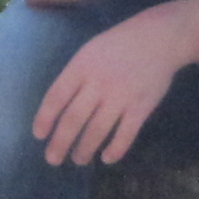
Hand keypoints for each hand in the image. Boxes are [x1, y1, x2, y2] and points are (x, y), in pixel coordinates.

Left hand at [31, 9, 185, 165]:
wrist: (159, 38)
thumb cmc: (119, 45)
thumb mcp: (90, 51)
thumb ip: (75, 77)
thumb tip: (58, 109)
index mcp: (82, 66)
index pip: (56, 97)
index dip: (45, 119)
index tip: (39, 136)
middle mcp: (99, 83)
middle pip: (73, 119)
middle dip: (60, 143)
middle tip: (53, 159)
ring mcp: (121, 96)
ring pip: (97, 131)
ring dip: (84, 150)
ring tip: (78, 160)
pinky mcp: (141, 107)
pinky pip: (125, 135)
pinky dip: (115, 150)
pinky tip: (107, 158)